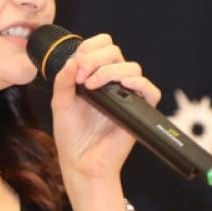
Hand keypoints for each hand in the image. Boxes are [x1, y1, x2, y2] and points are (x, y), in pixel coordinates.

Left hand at [49, 33, 161, 188]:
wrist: (80, 163)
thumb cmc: (71, 136)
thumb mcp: (60, 103)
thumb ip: (64, 80)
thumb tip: (73, 60)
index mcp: (95, 77)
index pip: (102, 47)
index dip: (90, 48)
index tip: (76, 66)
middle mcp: (112, 84)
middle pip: (116, 52)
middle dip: (96, 59)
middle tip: (82, 77)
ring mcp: (127, 96)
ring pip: (132, 67)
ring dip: (110, 70)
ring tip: (93, 85)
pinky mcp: (139, 111)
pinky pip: (150, 91)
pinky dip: (139, 83)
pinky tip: (121, 85)